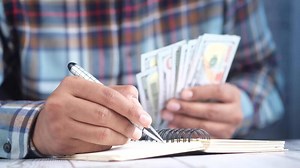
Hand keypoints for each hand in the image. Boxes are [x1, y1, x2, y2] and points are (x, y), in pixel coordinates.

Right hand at [32, 76, 151, 155]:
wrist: (44, 126)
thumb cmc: (73, 107)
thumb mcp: (90, 93)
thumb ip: (115, 94)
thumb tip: (137, 105)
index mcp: (72, 84)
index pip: (108, 95)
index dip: (130, 108)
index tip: (144, 118)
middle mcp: (62, 101)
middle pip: (105, 114)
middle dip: (127, 124)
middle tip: (138, 130)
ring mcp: (60, 122)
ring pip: (101, 132)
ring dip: (121, 137)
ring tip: (129, 136)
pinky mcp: (62, 140)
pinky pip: (94, 145)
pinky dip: (109, 144)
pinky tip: (112, 140)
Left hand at [162, 83, 242, 137]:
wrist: (227, 113)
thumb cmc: (215, 97)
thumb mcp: (212, 88)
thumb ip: (198, 89)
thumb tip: (177, 93)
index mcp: (233, 95)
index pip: (218, 92)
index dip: (200, 93)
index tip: (182, 93)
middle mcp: (234, 114)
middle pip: (210, 111)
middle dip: (187, 108)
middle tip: (170, 105)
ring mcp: (228, 129)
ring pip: (204, 126)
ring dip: (183, 121)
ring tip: (168, 115)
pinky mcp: (219, 141)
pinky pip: (201, 138)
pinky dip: (184, 132)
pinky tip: (173, 126)